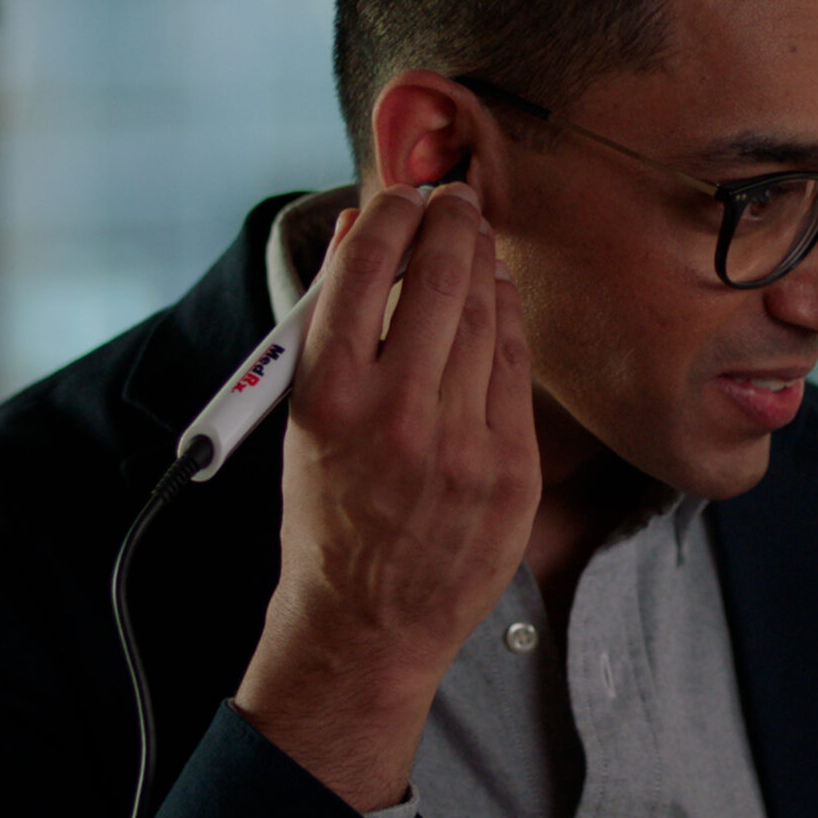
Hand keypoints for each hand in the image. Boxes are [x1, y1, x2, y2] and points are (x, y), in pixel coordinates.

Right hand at [233, 181, 539, 810]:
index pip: (365, 272)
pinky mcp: (511, 472)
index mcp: (328, 400)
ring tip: (477, 242)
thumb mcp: (300, 421)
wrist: (366, 624)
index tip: (405, 193)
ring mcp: (461, 448)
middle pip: (438, 283)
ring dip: (483, 267)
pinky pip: (517, 372)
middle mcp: (396, 418)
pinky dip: (509, 325)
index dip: (392, 216)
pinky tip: (501, 300)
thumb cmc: (326, 516)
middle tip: (457, 199)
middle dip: (452, 224)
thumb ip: (329, 328)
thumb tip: (360, 235)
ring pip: (486, 321)